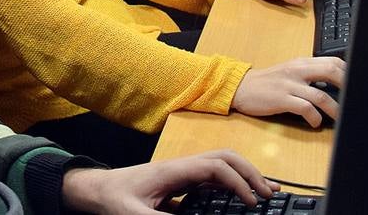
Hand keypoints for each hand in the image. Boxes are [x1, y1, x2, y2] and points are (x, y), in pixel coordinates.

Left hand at [60, 149, 278, 213]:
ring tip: (269, 193)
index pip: (214, 166)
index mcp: (174, 170)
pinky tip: (245, 198)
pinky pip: (214, 179)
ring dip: (245, 175)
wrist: (97, 189)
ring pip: (222, 166)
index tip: (250, 203)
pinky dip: (234, 185)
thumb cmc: (113, 198)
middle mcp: (182, 167)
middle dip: (249, 172)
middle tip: (270, 195)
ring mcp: (183, 173)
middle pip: (224, 159)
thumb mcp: (133, 214)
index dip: (237, 181)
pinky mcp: (182, 183)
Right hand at [231, 57, 345, 126]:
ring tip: (340, 119)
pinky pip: (305, 108)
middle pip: (330, 71)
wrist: (241, 87)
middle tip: (354, 101)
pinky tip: (315, 122)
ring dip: (335, 110)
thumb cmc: (267, 83)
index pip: (332, 61)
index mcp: (300, 63)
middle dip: (347, 86)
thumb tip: (335, 83)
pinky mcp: (281, 99)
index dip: (348, 73)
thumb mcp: (289, 72)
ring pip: (321, 95)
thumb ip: (309, 74)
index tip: (357, 85)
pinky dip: (315, 118)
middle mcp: (296, 70)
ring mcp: (289, 84)